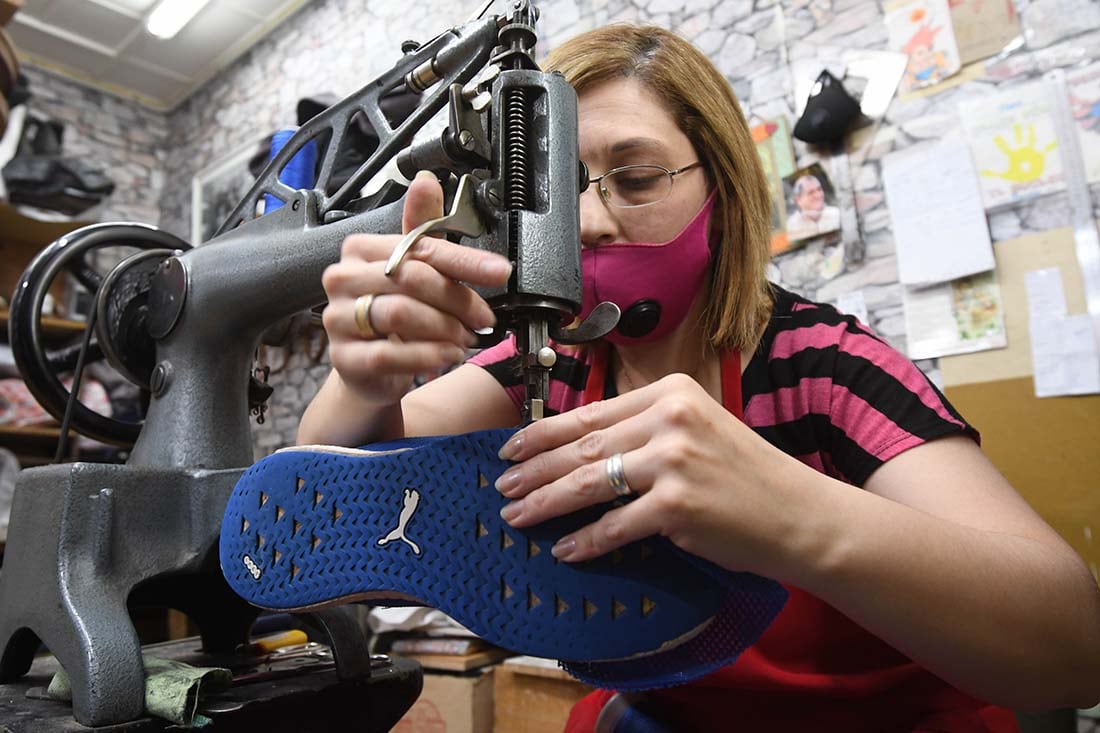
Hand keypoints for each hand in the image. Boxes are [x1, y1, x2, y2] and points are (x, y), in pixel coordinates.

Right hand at [321, 171, 511, 405]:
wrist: (369, 366)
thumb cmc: (393, 310)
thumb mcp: (413, 268)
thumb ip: (423, 229)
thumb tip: (427, 183)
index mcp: (360, 249)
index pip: (418, 248)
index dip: (464, 261)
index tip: (499, 272)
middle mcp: (342, 279)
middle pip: (411, 280)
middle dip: (457, 300)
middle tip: (483, 317)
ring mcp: (338, 319)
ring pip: (400, 315)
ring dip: (445, 328)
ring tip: (465, 338)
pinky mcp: (344, 357)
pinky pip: (390, 354)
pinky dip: (428, 355)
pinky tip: (448, 355)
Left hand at [494, 373, 819, 578]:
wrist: (798, 514)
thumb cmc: (745, 476)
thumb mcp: (697, 431)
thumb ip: (645, 431)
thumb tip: (580, 450)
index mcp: (670, 393)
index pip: (590, 413)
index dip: (543, 433)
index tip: (512, 449)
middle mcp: (669, 419)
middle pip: (582, 447)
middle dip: (534, 470)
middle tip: (501, 486)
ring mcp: (673, 461)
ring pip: (588, 484)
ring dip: (545, 503)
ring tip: (516, 516)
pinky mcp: (678, 506)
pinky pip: (614, 526)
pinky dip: (585, 542)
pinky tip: (564, 549)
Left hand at [980, 123, 1057, 183]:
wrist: (1028, 178)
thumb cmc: (1017, 176)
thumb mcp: (1004, 175)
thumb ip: (993, 173)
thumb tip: (981, 172)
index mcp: (1013, 155)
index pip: (1005, 147)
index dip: (1000, 142)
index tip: (995, 135)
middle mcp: (1022, 150)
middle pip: (1018, 139)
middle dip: (1017, 132)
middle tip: (1014, 123)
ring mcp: (1031, 151)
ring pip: (1031, 140)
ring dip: (1031, 133)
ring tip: (1030, 124)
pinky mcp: (1039, 154)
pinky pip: (1046, 149)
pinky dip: (1050, 146)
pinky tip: (1055, 141)